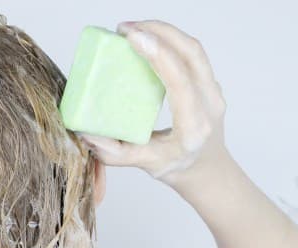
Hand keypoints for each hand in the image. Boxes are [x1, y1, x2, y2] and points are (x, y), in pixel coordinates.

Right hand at [80, 20, 227, 183]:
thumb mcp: (144, 164)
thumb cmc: (178, 168)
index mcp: (194, 125)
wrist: (208, 169)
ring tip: (133, 30)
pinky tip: (148, 39)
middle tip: (124, 29)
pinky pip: (192, 53)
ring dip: (164, 32)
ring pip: (193, 48)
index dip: (158, 54)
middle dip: (158, 31)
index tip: (132, 37)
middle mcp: (210, 103)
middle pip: (190, 53)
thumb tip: (84, 131)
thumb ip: (113, 152)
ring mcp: (213, 89)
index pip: (180, 80)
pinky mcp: (208, 81)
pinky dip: (170, 40)